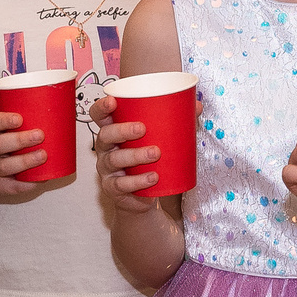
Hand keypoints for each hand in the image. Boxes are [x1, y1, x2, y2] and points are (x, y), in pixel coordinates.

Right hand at [0, 110, 48, 197]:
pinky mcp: (0, 185)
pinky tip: (41, 178)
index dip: (3, 120)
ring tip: (43, 155)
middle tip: (40, 135)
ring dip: (25, 161)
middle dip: (19, 140)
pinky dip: (27, 183)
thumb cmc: (6, 144)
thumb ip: (26, 119)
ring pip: (4, 166)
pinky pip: (12, 186)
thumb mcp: (7, 130)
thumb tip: (60, 106)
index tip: (19, 118)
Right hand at [88, 89, 171, 217]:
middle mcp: (106, 149)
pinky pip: (122, 184)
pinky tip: (153, 177)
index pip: (99, 116)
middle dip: (122, 130)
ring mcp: (107, 169)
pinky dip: (138, 181)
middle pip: (105, 135)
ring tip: (155, 153)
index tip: (112, 101)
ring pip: (115, 159)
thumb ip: (175, 121)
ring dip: (135, 155)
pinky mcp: (113, 188)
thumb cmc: (147, 160)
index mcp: (113, 130)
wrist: (142, 195)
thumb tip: (198, 106)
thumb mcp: (157, 139)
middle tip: (142, 128)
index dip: (102, 108)